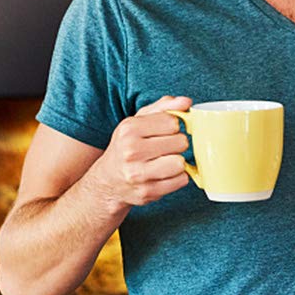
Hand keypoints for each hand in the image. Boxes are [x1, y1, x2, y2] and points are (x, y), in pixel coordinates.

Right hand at [90, 95, 191, 209]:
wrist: (108, 181)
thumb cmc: (127, 147)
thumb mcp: (137, 121)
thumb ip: (163, 107)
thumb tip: (186, 102)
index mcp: (129, 129)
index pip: (172, 122)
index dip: (174, 126)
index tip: (167, 131)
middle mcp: (132, 151)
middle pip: (181, 142)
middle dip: (178, 144)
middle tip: (165, 148)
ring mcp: (139, 174)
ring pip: (181, 163)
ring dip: (179, 162)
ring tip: (166, 161)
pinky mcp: (149, 192)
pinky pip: (181, 180)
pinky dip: (178, 177)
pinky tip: (165, 174)